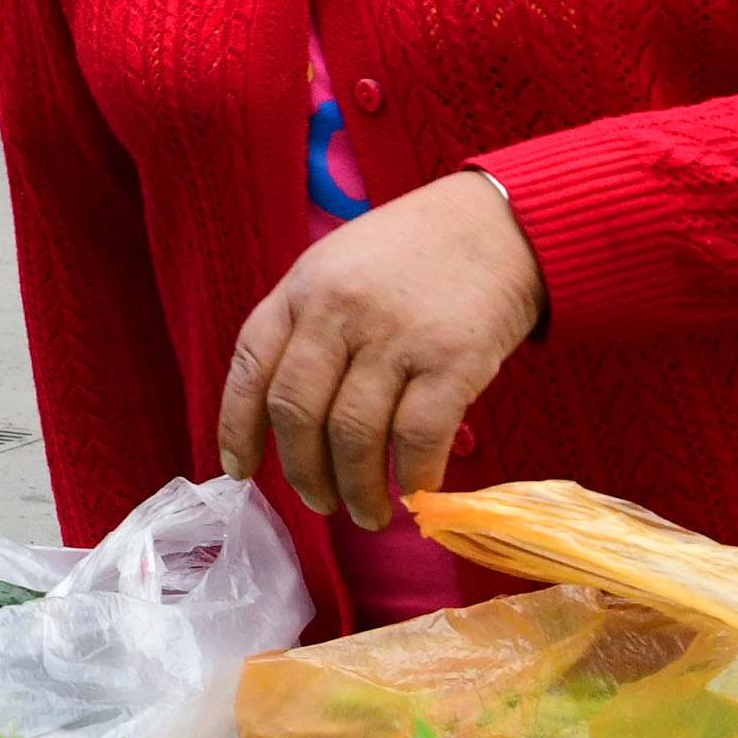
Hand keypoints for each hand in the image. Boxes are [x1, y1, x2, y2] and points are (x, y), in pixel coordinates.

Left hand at [215, 170, 548, 532]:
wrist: (501, 224)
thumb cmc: (414, 253)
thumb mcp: (339, 266)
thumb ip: (307, 326)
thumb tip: (287, 418)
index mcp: (301, 288)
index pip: (250, 366)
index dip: (237, 428)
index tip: (241, 471)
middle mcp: (338, 311)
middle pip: (298, 413)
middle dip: (303, 473)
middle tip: (320, 503)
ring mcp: (394, 336)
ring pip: (354, 436)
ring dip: (357, 490)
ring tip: (367, 513)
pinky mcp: (452, 359)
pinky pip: (418, 438)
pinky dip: (412, 477)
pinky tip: (415, 491)